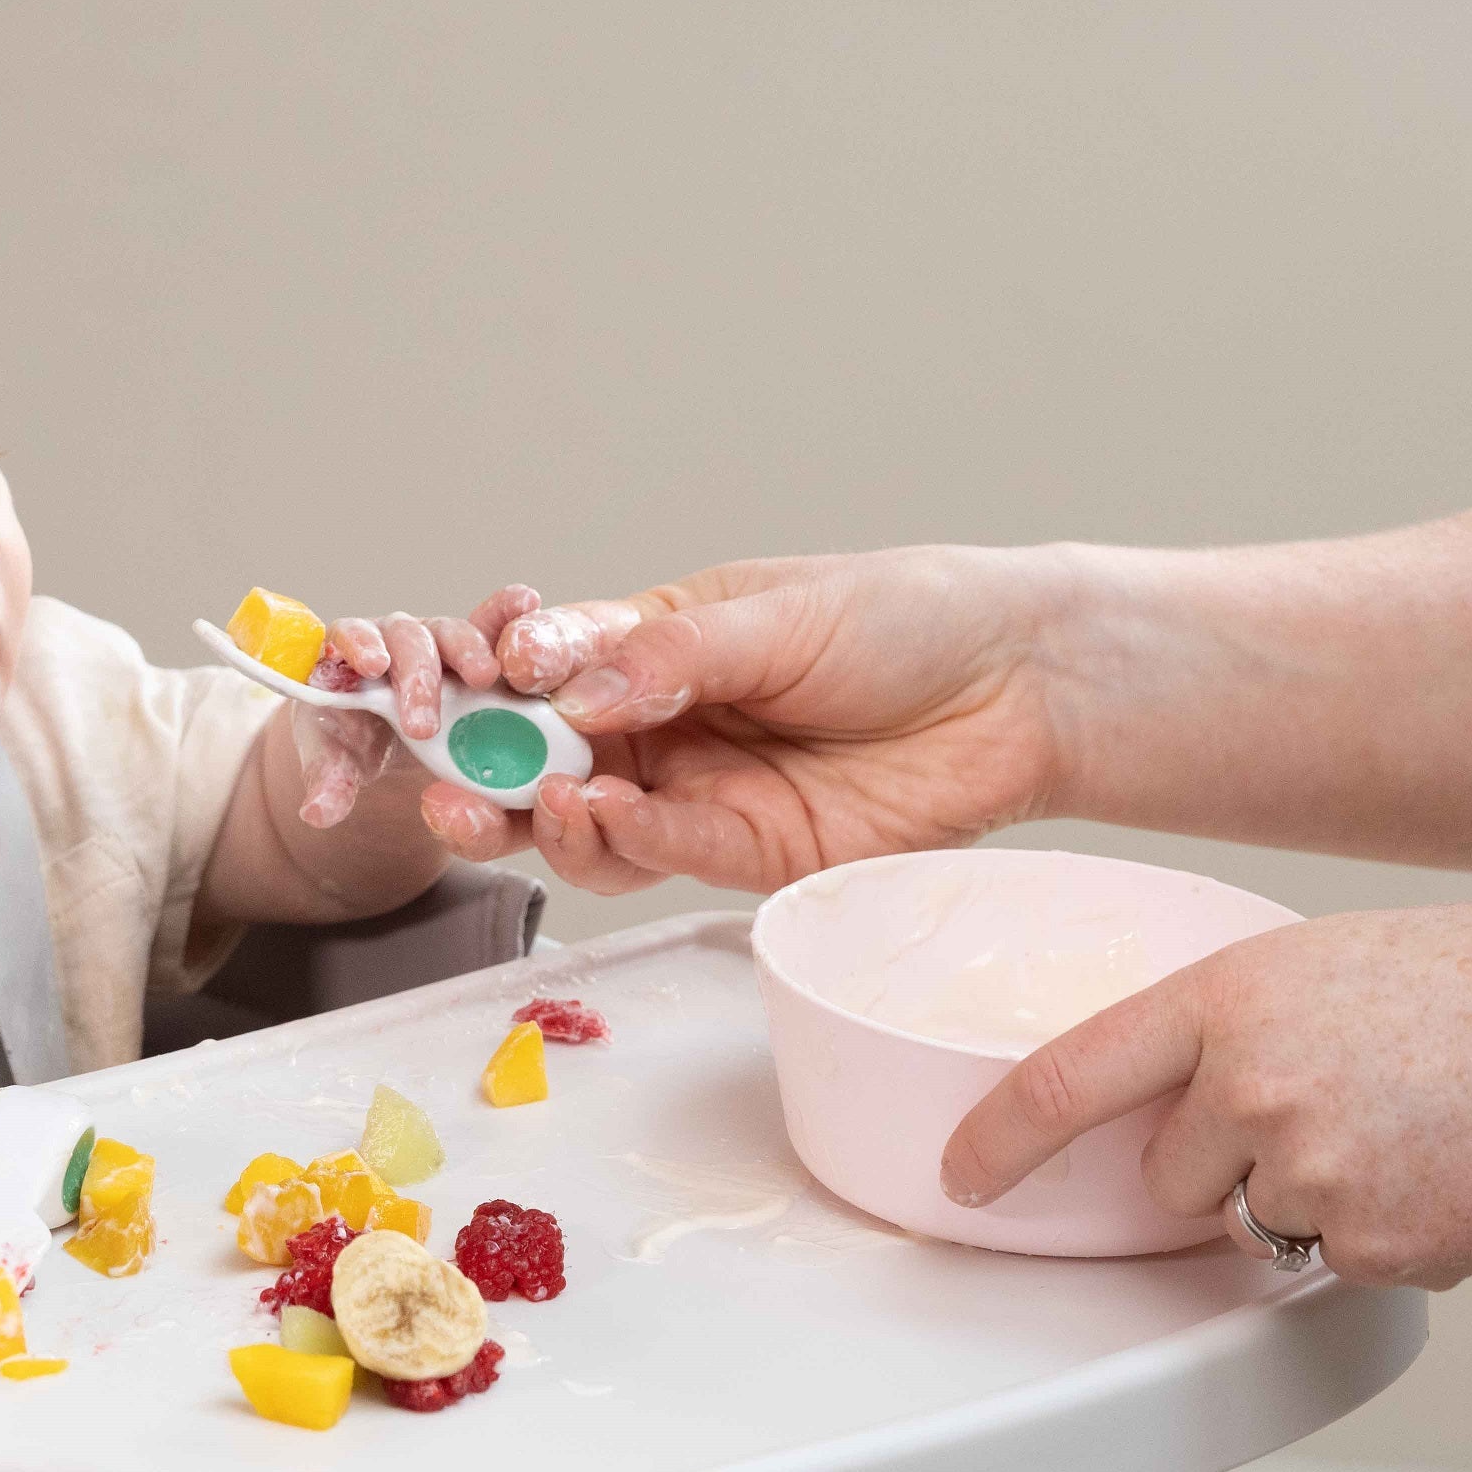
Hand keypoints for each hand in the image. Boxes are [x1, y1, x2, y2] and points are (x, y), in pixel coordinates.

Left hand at [291, 593, 530, 828]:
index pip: (349, 637)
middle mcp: (393, 641)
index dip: (359, 646)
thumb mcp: (339, 762)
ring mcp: (436, 643)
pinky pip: (492, 627)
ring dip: (467, 652)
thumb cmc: (354, 741)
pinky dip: (507, 613)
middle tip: (425, 723)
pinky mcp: (473, 651)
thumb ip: (329, 781)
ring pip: (450, 634)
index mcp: (350, 658)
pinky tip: (526, 602)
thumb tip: (317, 812)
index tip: (372, 667)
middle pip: (405, 641)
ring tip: (485, 678)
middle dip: (418, 677)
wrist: (384, 742)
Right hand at [420, 553, 1067, 892]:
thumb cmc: (906, 622)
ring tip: (539, 800)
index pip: (550, 673)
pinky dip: (629, 842)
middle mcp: (667, 730)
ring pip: (592, 830)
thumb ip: (666, 657)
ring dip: (546, 823)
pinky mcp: (754, 856)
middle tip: (452, 782)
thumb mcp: (775, 615)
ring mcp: (705, 796)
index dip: (496, 689)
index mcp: (657, 651)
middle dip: (490, 777)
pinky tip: (606, 816)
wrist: (1020, 687)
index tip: (459, 692)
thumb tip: (564, 687)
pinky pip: (671, 856)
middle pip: (549, 765)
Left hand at [938, 899, 1471, 1289]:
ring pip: (1257, 1225)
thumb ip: (1230, 1034)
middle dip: (1227, 1166)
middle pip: (1167, 1177)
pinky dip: (1385, 1235)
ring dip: (1311, 1200)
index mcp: (1225, 997)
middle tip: (1338, 1110)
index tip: (960, 1175)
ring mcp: (1307, 1168)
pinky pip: (1340, 1262)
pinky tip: (1445, 1172)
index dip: (998, 1136)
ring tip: (1405, 1131)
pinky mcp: (1371, 1245)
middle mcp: (1248, 1082)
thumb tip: (1176, 1110)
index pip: (1066, 1076)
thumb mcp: (1320, 970)